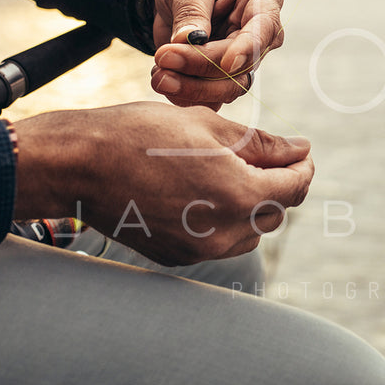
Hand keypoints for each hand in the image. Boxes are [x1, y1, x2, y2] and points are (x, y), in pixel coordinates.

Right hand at [12, 102, 312, 265]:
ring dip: (252, 207)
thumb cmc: (142, 135)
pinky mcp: (177, 258)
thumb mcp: (208, 127)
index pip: (295, 188)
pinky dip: (222, 221)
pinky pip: (217, 242)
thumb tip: (299, 150)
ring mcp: (199, 250)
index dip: (303, 168)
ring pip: (249, 234)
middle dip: (277, 185)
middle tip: (266, 157)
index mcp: (239, 195)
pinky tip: (201, 194)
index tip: (300, 153)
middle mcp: (224, 232)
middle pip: (275, 213)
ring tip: (229, 173)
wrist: (81, 165)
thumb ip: (262, 144)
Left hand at [147, 0, 284, 109]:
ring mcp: (243, 61)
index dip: (247, 49)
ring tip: (158, 73)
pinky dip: (184, 96)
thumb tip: (188, 41)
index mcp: (262, 1)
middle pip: (242, 65)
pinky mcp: (223, 80)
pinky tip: (161, 78)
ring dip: (191, 87)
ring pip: (228, 88)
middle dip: (201, 66)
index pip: (264, 29)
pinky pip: (211, 99)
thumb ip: (191, 12)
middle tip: (163, 57)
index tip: (227, 63)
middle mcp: (260, 36)